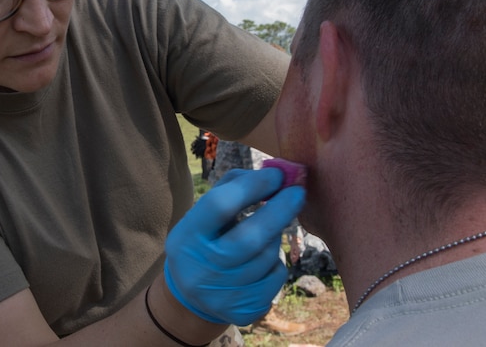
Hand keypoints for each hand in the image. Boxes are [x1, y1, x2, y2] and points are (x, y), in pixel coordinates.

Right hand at [164, 168, 305, 324]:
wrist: (191, 298)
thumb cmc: (204, 241)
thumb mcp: (204, 214)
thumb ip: (234, 188)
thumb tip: (275, 173)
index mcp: (186, 237)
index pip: (221, 205)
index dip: (253, 186)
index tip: (276, 174)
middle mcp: (200, 270)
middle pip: (251, 237)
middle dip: (280, 210)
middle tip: (298, 191)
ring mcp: (221, 296)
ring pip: (268, 257)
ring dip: (275, 237)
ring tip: (266, 232)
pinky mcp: (242, 312)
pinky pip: (275, 278)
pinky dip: (275, 263)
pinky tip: (261, 261)